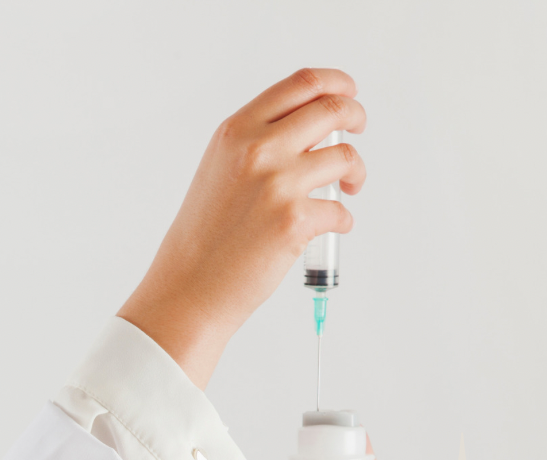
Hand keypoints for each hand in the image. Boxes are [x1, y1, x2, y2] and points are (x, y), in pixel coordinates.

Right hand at [117, 68, 366, 389]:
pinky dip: (343, 220)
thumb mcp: (217, 172)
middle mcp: (257, 150)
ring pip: (345, 158)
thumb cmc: (201, 240)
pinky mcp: (294, 221)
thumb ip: (255, 144)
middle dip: (356, 117)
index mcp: (236, 132)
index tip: (347, 94)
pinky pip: (340, 210)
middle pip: (332, 110)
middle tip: (358, 131)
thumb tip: (308, 132)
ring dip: (356, 173)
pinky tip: (332, 227)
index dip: (335, 84)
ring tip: (348, 189)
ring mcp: (277, 184)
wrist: (188, 289)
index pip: (301, 85)